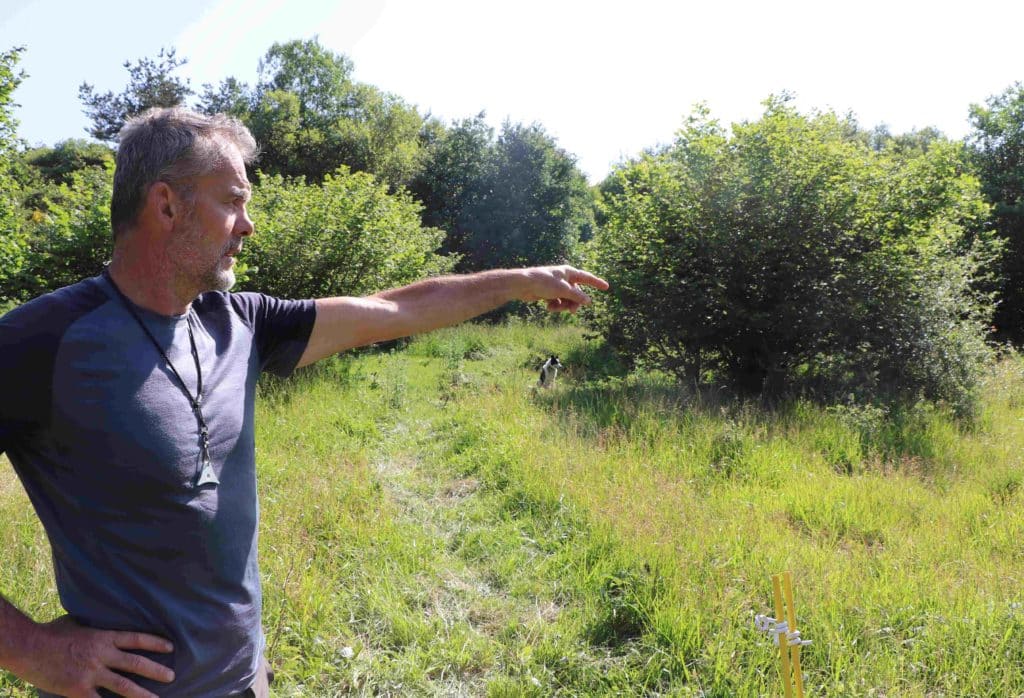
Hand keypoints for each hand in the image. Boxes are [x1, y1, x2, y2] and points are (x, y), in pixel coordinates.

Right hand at [18, 615, 173, 697]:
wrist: (28, 647)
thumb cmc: (50, 633)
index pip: (136, 639)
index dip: (155, 643)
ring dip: (142, 694)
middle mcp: (102, 655)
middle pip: (135, 664)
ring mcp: (91, 673)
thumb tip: (101, 620)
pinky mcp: (79, 690)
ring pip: (124, 686)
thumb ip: (94, 626)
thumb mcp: (77, 623)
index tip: (170, 647)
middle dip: (156, 670)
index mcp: (103, 637)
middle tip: (172, 675)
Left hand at [521, 265, 608, 312]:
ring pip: (567, 300)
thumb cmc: (543, 282)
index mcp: (569, 272)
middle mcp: (564, 278)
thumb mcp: (563, 290)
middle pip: (577, 293)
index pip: (587, 277)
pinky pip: (558, 302)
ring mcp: (557, 286)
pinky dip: (555, 306)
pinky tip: (548, 307)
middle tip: (572, 311)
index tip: (606, 287)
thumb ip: (577, 296)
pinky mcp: (549, 293)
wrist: (523, 285)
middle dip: (574, 303)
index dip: (597, 282)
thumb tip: (589, 301)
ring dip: (563, 306)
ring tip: (555, 308)